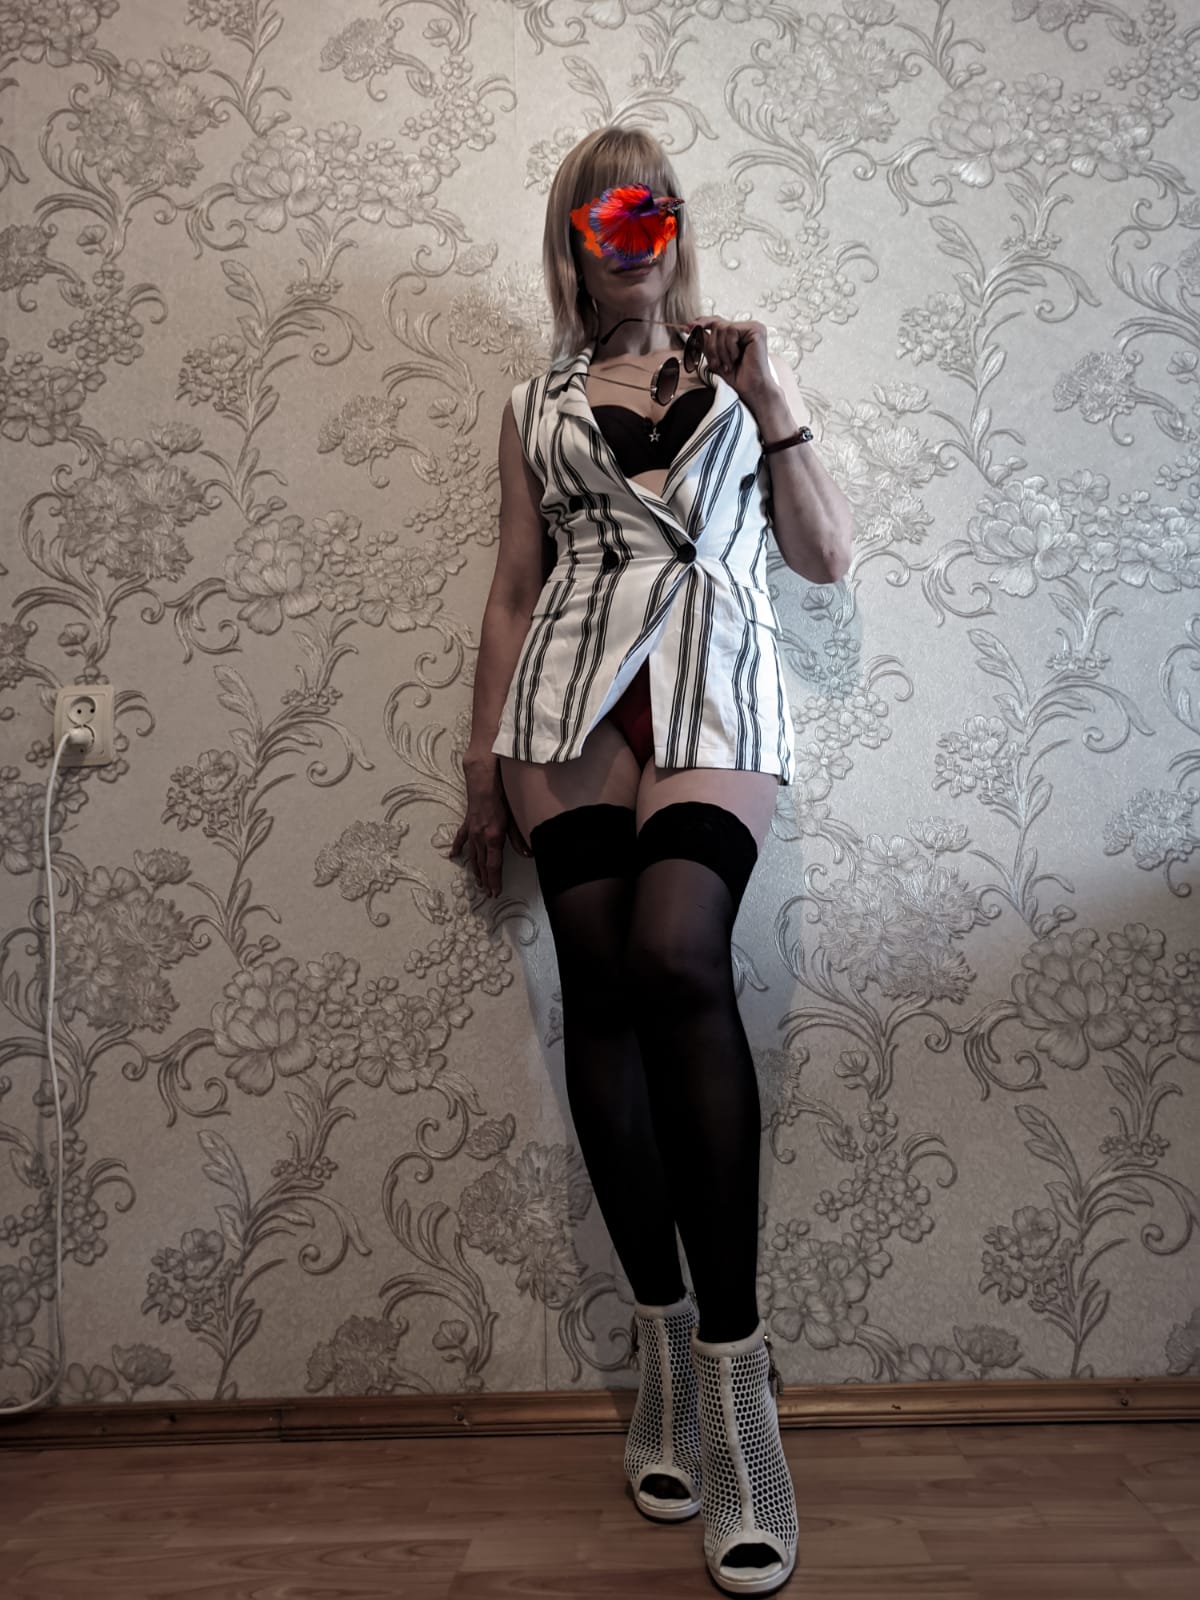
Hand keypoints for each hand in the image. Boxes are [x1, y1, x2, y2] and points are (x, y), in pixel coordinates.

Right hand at [446, 759, 531, 898]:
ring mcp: (472, 831)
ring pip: (472, 855)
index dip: (495, 880)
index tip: (495, 893)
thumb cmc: (502, 797)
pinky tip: (453, 856)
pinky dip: (458, 848)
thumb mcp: (514, 819)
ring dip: (474, 870)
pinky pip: (462, 838)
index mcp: (494, 838)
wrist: (484, 781)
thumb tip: (528, 854)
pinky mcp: (467, 823)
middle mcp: (481, 838)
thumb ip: (519, 839)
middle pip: (482, 864)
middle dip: (486, 880)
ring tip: (477, 882)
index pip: (494, 865)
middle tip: (487, 893)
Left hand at [687, 317, 779, 409]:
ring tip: (728, 364)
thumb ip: (707, 343)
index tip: (689, 328)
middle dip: (712, 346)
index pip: (717, 321)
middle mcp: (747, 328)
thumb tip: (693, 328)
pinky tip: (736, 358)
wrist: (751, 390)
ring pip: (722, 328)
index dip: (702, 323)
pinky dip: (729, 348)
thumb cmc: (737, 378)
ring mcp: (753, 328)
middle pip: (717, 325)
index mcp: (739, 333)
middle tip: (717, 364)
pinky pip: (731, 331)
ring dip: (721, 350)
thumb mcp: (716, 358)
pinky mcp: (756, 330)